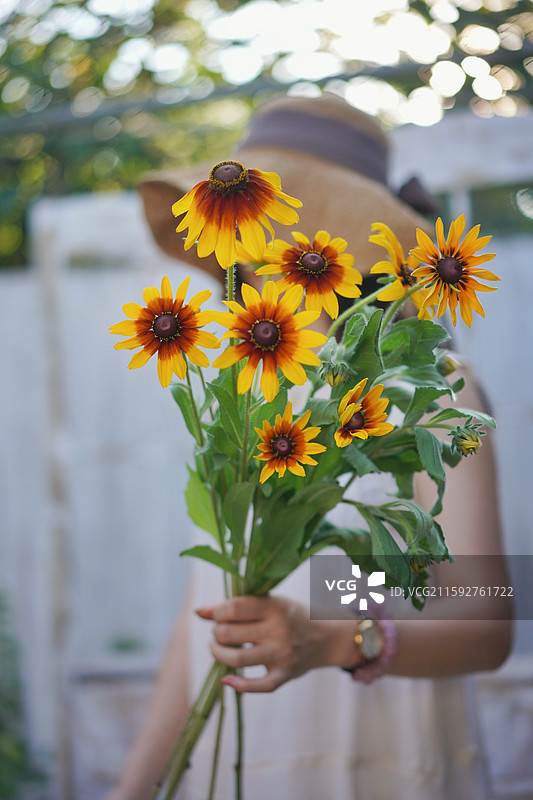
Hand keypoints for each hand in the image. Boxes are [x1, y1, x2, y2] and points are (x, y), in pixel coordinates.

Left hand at [196, 595, 360, 692]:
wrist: (326, 637)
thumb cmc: (290, 616)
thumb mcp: (269, 602)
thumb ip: (236, 605)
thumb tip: (198, 611)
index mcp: (273, 606)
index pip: (233, 608)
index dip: (215, 612)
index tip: (215, 615)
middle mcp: (278, 629)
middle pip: (230, 633)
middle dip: (216, 633)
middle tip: (220, 632)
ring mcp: (282, 654)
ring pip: (237, 658)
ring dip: (218, 653)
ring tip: (218, 648)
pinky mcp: (284, 675)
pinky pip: (259, 686)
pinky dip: (239, 685)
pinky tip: (226, 679)